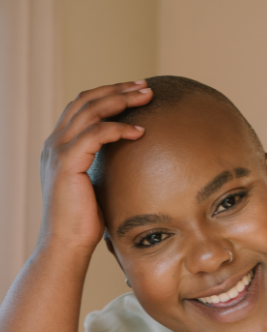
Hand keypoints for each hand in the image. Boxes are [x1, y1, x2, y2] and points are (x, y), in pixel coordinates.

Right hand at [39, 80, 152, 253]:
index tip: (135, 91)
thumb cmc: (84, 224)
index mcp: (59, 147)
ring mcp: (57, 151)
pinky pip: (95, 134)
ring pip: (90, 111)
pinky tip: (139, 132)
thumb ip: (104, 168)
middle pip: (86, 101)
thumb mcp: (95, 188)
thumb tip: (131, 162)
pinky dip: (118, 129)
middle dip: (118, 90)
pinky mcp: (66, 163)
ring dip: (121, 100)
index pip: (82, 107)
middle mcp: (54, 144)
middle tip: (146, 86)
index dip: (108, 95)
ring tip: (147, 98)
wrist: (66, 245)